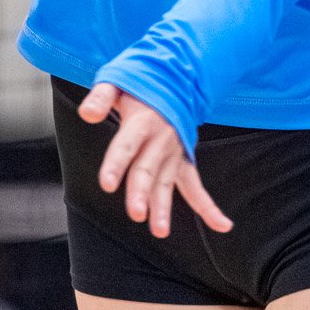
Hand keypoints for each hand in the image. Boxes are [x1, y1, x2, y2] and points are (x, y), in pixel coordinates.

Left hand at [78, 81, 234, 238]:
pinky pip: (195, 187)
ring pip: (167, 183)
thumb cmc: (141, 83)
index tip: (107, 185)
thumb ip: (101, 97)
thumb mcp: (118, 81)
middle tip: (136, 214)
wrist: (177, 79)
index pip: (126, 145)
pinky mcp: (183, 161)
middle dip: (141, 193)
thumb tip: (87, 114)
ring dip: (163, 207)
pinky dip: (208, 207)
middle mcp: (160, 140)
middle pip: (147, 170)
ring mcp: (174, 153)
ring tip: (159, 231)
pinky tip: (222, 225)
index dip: (115, 164)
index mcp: (142, 121)